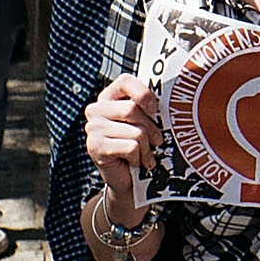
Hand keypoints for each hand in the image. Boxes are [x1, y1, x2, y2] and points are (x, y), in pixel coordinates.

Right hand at [84, 74, 161, 192]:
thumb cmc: (138, 147)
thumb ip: (148, 108)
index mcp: (108, 97)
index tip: (154, 109)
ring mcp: (93, 128)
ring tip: (144, 155)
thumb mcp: (144, 123)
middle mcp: (96, 110)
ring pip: (135, 131)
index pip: (125, 81)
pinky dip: (139, 157)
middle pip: (133, 109)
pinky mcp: (95, 147)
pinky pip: (130, 147)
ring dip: (146, 147)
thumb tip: (166, 103)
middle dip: (151, 128)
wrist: (127, 180)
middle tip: (156, 141)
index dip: (143, 93)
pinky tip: (134, 162)